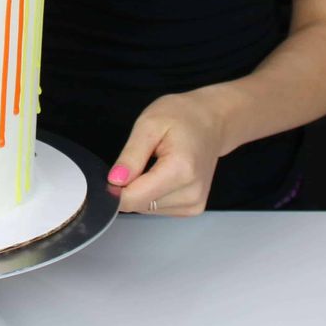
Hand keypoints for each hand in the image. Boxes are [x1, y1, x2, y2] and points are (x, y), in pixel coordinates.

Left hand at [107, 90, 227, 215]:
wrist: (211, 121)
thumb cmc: (181, 116)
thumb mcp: (148, 124)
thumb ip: (131, 155)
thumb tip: (115, 182)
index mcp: (181, 169)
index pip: (136, 198)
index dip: (116, 189)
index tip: (114, 172)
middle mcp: (191, 192)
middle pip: (140, 205)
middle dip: (130, 186)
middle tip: (139, 158)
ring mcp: (195, 203)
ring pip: (147, 208)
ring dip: (141, 189)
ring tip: (154, 163)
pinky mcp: (194, 208)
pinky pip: (159, 209)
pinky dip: (153, 193)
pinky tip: (161, 173)